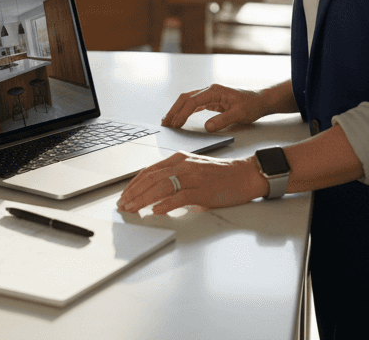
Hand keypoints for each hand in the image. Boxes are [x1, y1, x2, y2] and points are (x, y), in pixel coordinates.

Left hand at [117, 151, 267, 214]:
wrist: (245, 175)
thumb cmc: (220, 175)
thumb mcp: (193, 171)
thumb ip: (175, 178)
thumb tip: (155, 194)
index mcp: (179, 159)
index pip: (150, 170)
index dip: (134, 184)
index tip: (125, 195)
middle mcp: (183, 165)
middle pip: (151, 178)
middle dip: (134, 193)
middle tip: (123, 205)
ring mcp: (193, 177)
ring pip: (161, 187)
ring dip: (143, 199)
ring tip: (132, 209)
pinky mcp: (202, 190)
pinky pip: (179, 197)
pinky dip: (165, 204)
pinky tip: (156, 211)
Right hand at [161, 83, 272, 131]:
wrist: (260, 100)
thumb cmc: (252, 105)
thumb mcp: (239, 114)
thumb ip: (223, 120)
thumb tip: (207, 127)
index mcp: (215, 91)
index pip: (193, 102)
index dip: (183, 113)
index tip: (176, 124)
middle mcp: (210, 90)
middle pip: (186, 98)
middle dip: (174, 110)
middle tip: (166, 123)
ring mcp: (209, 94)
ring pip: (188, 100)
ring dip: (177, 110)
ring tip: (168, 121)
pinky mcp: (211, 100)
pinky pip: (194, 104)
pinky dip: (185, 111)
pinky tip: (180, 118)